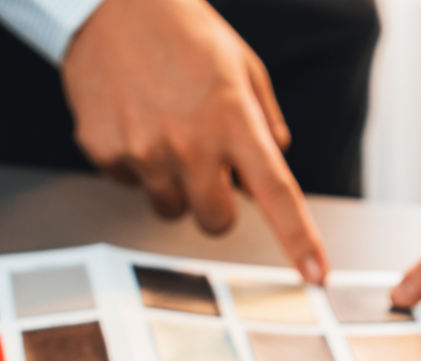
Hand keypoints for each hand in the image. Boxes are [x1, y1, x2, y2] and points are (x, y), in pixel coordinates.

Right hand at [62, 0, 328, 283]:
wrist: (112, 1)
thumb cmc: (182, 30)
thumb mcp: (241, 65)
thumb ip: (263, 119)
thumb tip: (271, 164)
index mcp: (234, 119)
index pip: (276, 193)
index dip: (298, 238)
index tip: (315, 274)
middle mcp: (190, 143)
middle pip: (216, 221)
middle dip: (218, 204)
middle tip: (210, 169)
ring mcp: (143, 151)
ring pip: (170, 207)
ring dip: (174, 183)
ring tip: (165, 129)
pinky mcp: (105, 151)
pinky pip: (129, 182)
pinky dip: (135, 161)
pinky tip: (134, 117)